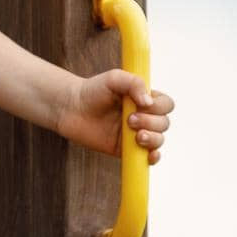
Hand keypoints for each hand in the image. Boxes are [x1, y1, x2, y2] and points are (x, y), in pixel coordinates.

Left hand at [56, 69, 172, 163]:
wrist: (70, 108)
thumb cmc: (92, 91)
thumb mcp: (114, 78)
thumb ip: (134, 83)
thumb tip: (148, 102)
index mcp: (144, 99)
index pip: (166, 105)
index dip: (159, 106)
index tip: (142, 104)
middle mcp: (143, 117)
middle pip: (164, 123)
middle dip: (151, 122)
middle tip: (129, 119)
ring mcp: (136, 134)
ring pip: (158, 140)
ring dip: (152, 138)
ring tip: (135, 135)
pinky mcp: (126, 150)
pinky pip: (146, 157)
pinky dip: (153, 157)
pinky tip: (150, 155)